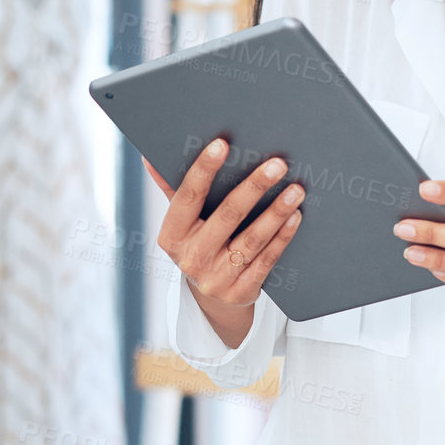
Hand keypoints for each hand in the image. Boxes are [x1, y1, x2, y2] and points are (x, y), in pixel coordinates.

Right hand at [144, 140, 303, 340]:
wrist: (213, 300)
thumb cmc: (199, 245)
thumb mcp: (182, 224)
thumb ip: (172, 189)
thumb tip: (149, 156)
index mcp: (172, 236)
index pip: (187, 197)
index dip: (203, 170)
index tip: (222, 144)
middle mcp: (192, 258)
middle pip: (227, 215)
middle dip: (254, 187)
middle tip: (277, 164)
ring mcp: (217, 278)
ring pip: (252, 239)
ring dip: (276, 212)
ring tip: (295, 190)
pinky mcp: (241, 291)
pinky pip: (266, 260)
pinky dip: (282, 237)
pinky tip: (294, 216)